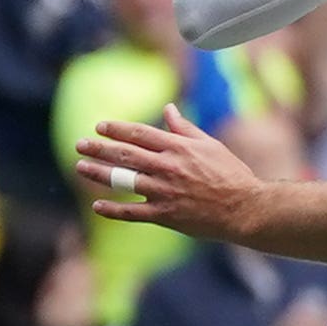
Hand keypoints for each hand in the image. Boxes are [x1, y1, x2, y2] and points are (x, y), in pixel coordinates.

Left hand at [77, 106, 258, 237]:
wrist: (245, 208)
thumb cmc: (232, 175)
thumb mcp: (210, 145)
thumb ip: (185, 128)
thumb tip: (168, 109)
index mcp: (178, 147)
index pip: (139, 134)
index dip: (117, 129)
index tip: (99, 127)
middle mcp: (167, 167)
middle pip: (125, 154)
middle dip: (99, 148)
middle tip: (80, 144)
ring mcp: (164, 192)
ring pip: (123, 180)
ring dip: (99, 173)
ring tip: (80, 167)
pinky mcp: (165, 215)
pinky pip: (132, 212)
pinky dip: (113, 209)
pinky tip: (97, 205)